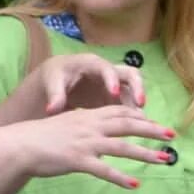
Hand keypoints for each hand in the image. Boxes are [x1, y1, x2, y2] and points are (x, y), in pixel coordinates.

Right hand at [4, 104, 177, 187]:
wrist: (19, 145)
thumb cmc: (39, 138)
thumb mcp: (65, 126)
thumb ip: (83, 128)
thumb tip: (96, 134)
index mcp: (87, 117)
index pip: (119, 112)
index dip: (139, 116)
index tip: (156, 122)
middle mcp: (90, 127)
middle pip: (128, 125)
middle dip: (152, 130)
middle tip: (172, 135)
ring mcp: (85, 144)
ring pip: (122, 147)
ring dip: (146, 154)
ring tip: (165, 160)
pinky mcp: (78, 161)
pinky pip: (104, 170)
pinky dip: (120, 178)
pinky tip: (135, 185)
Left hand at [23, 52, 146, 115]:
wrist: (58, 82)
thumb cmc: (56, 78)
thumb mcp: (53, 83)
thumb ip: (55, 95)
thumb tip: (52, 110)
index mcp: (92, 64)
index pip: (106, 68)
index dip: (112, 80)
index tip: (114, 94)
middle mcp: (109, 72)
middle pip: (131, 74)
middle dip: (137, 88)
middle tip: (140, 104)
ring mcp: (115, 85)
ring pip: (134, 91)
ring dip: (138, 105)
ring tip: (142, 122)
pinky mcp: (116, 98)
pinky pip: (129, 105)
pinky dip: (134, 115)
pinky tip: (136, 128)